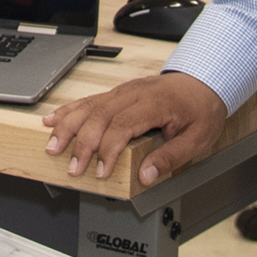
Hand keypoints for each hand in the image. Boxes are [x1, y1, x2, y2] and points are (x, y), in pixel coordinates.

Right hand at [42, 72, 227, 185]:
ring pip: (89, 106)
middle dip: (81, 142)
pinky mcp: (118, 93)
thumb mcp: (198, 138)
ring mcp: (123, 91)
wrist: (204, 80)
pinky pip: (90, 100)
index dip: (107, 149)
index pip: (122, 126)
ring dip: (68, 126)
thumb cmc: (201, 108)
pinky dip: (70, 110)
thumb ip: (171, 157)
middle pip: (99, 116)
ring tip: (52, 145)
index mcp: (154, 104)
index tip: (101, 171)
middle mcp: (134, 94)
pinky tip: (54, 119)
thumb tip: (147, 176)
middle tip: (71, 166)